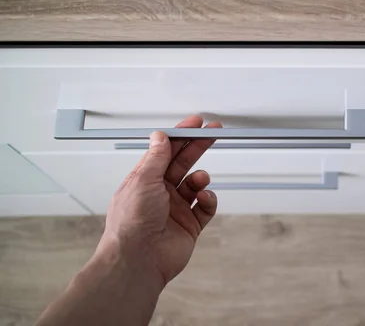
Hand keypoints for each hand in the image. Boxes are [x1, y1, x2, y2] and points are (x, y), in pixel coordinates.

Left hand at [97, 115, 221, 286]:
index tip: (195, 123)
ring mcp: (176, 209)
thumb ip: (156, 157)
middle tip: (213, 132)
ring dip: (201, 178)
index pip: (165, 151)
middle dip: (198, 147)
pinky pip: (205, 206)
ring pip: (196, 184)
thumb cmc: (132, 222)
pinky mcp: (190, 225)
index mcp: (145, 180)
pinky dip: (208, 200)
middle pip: (183, 163)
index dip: (180, 135)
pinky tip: (204, 198)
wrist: (139, 260)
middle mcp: (160, 193)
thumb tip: (160, 136)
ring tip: (200, 180)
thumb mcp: (142, 180)